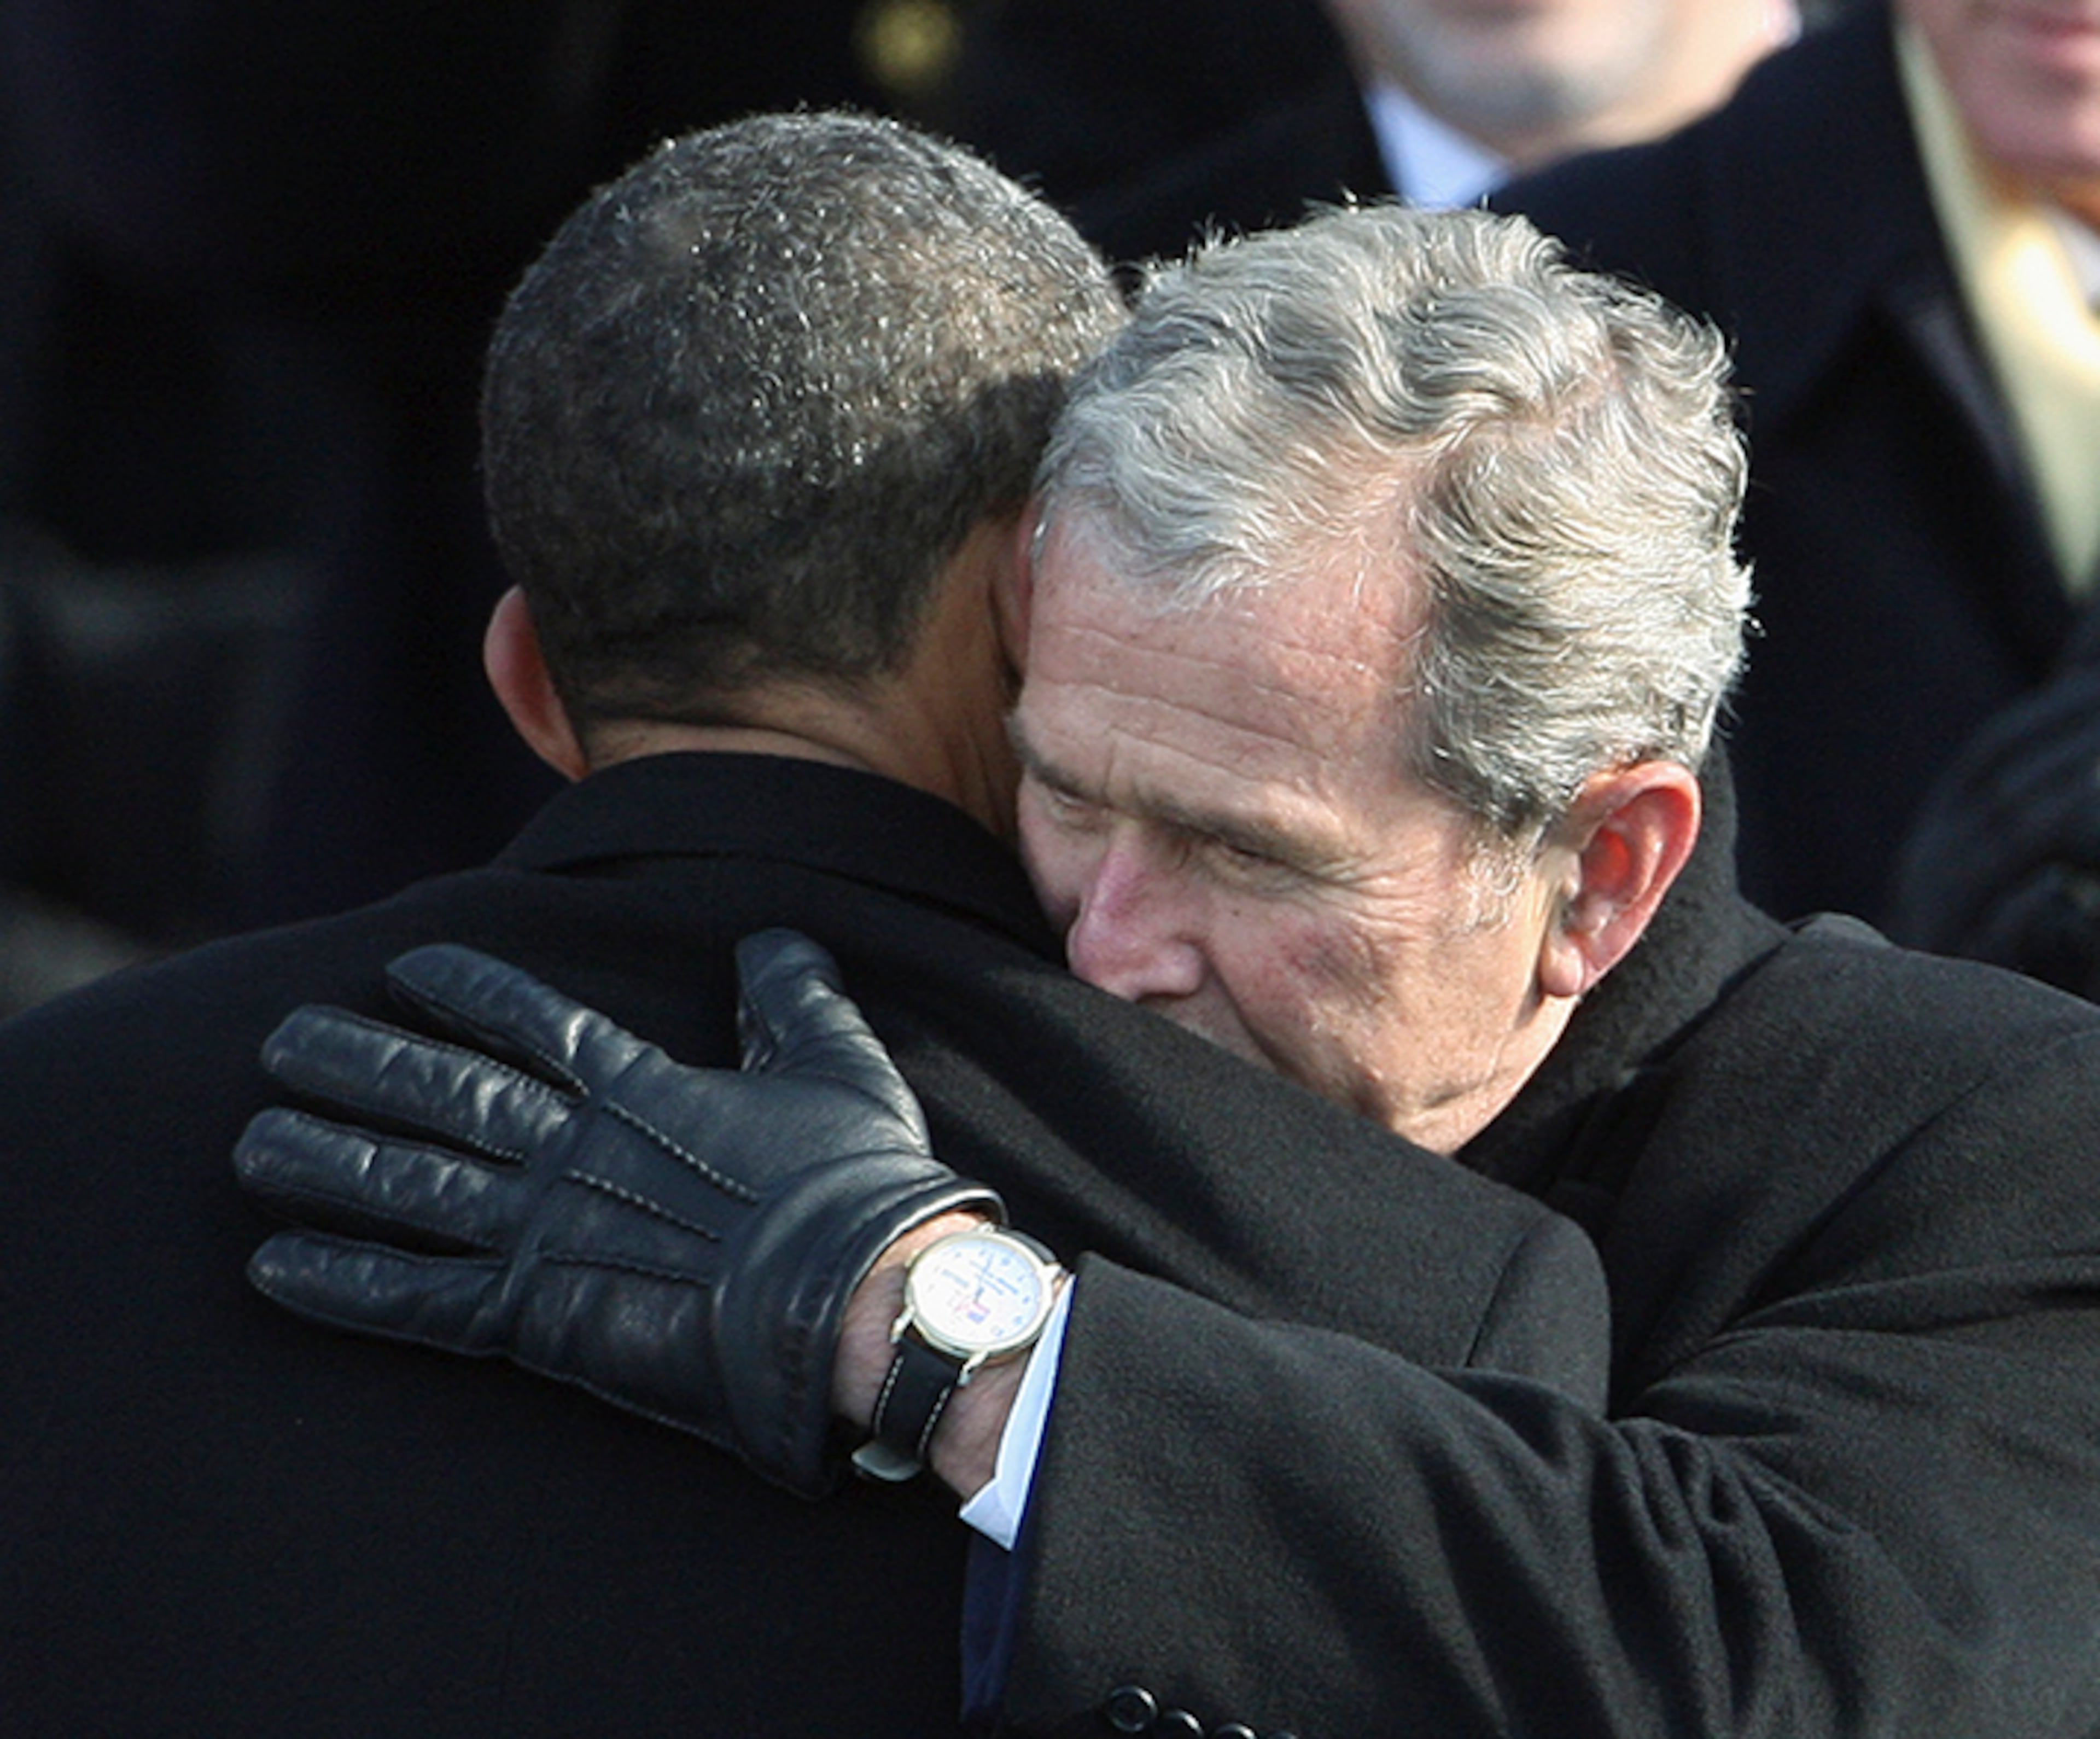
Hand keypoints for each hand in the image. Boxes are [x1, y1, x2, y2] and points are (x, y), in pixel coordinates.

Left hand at [234, 930, 999, 1496]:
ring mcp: (551, 1231)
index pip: (533, 1023)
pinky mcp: (541, 1318)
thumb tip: (773, 941)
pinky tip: (276, 1266)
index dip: (466, 991)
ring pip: (411, 1185)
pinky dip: (347, 1283)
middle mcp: (576, 1149)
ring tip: (253, 1142)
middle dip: (359, 1064)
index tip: (406, 968)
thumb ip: (793, 998)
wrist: (861, 1299)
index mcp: (642, 1089)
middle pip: (444, 1094)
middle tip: (283, 1039)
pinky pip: (421, 1298)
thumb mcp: (838, 1065)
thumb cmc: (861, 1187)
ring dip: (327, 1161)